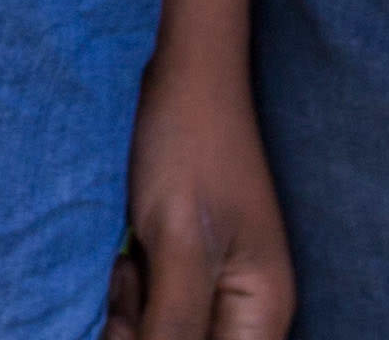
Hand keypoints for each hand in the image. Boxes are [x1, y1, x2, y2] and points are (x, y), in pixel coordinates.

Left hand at [108, 43, 293, 339]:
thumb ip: (174, 326)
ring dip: (131, 320)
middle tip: (131, 278)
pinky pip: (153, 316)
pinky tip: (126, 260)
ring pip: (162, 337)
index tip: (135, 321)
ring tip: (129, 264)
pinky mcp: (186, 274)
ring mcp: (215, 293)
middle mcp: (246, 312)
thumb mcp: (178, 247)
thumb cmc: (188, 149)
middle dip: (143, 334)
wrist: (182, 74)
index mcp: (262, 313)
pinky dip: (131, 299)